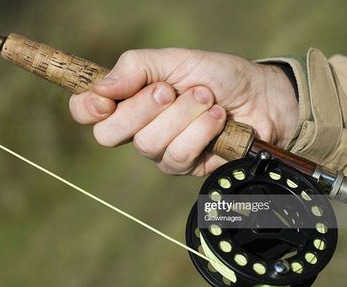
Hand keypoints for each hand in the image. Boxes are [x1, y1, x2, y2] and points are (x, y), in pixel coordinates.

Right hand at [69, 49, 298, 175]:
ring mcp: (159, 150)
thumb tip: (100, 88)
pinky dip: (199, 132)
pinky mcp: (184, 166)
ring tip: (206, 98)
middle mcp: (138, 127)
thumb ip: (135, 68)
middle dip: (141, 109)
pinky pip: (177, 156)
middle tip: (170, 90)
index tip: (106, 100)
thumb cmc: (216, 75)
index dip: (87, 108)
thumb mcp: (175, 60)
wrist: (260, 96)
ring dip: (181, 116)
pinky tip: (216, 119)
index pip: (86, 111)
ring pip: (148, 144)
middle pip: (109, 134)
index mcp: (129, 99)